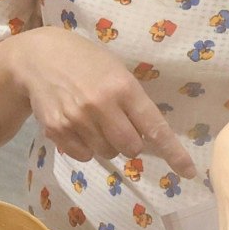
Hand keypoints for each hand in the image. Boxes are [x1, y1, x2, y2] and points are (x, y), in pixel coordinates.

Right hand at [8, 28, 188, 170]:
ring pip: (108, 153)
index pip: (155, 128)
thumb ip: (133, 102)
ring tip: (94, 120)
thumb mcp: (116, 71)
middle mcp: (101, 105)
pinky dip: (86, 147)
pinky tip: (77, 125)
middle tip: (120, 126)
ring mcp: (77, 120)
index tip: (189, 172)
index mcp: (123, 87)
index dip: (174, 153)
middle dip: (132, 143)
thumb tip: (150, 139)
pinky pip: (84, 156)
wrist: (39, 57)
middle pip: (132, 148)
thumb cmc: (87, 62)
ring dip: (108, 144)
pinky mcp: (57, 131)